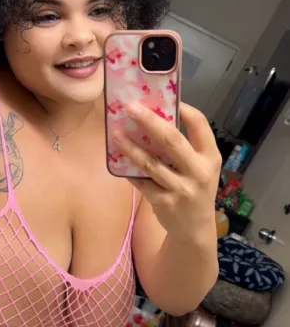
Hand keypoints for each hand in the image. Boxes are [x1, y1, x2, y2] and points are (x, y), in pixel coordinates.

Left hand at [112, 102, 221, 240]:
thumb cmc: (196, 189)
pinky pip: (141, 181)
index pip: (200, 124)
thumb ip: (187, 147)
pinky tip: (117, 158)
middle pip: (172, 140)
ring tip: (115, 133)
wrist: (195, 229)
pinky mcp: (163, 202)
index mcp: (210, 157)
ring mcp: (181, 189)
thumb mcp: (202, 168)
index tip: (164, 97)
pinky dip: (128, 169)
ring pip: (151, 163)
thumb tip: (156, 118)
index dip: (183, 108)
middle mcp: (198, 171)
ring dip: (131, 147)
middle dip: (149, 121)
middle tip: (131, 107)